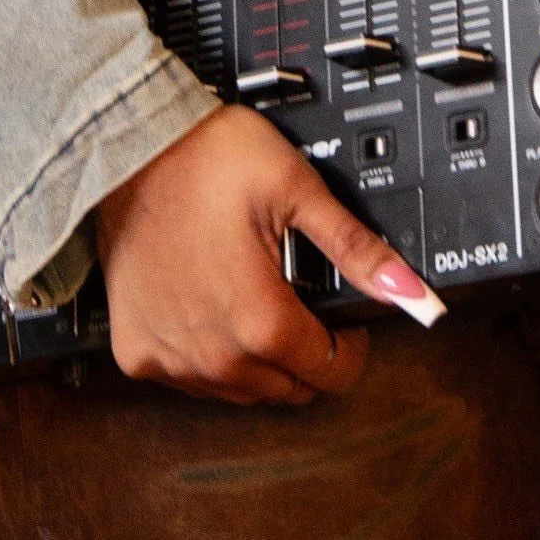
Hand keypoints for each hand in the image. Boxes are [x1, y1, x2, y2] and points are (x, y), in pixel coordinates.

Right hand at [91, 104, 443, 405]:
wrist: (126, 148)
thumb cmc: (204, 158)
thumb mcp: (296, 189)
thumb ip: (356, 249)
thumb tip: (413, 292)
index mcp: (261, 321)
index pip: (333, 373)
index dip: (352, 344)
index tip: (344, 318)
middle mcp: (215, 357)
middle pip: (290, 388)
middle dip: (308, 352)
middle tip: (297, 296)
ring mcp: (172, 361)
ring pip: (242, 391)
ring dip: (260, 359)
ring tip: (253, 296)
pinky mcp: (137, 355)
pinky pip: (191, 380)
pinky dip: (210, 357)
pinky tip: (211, 309)